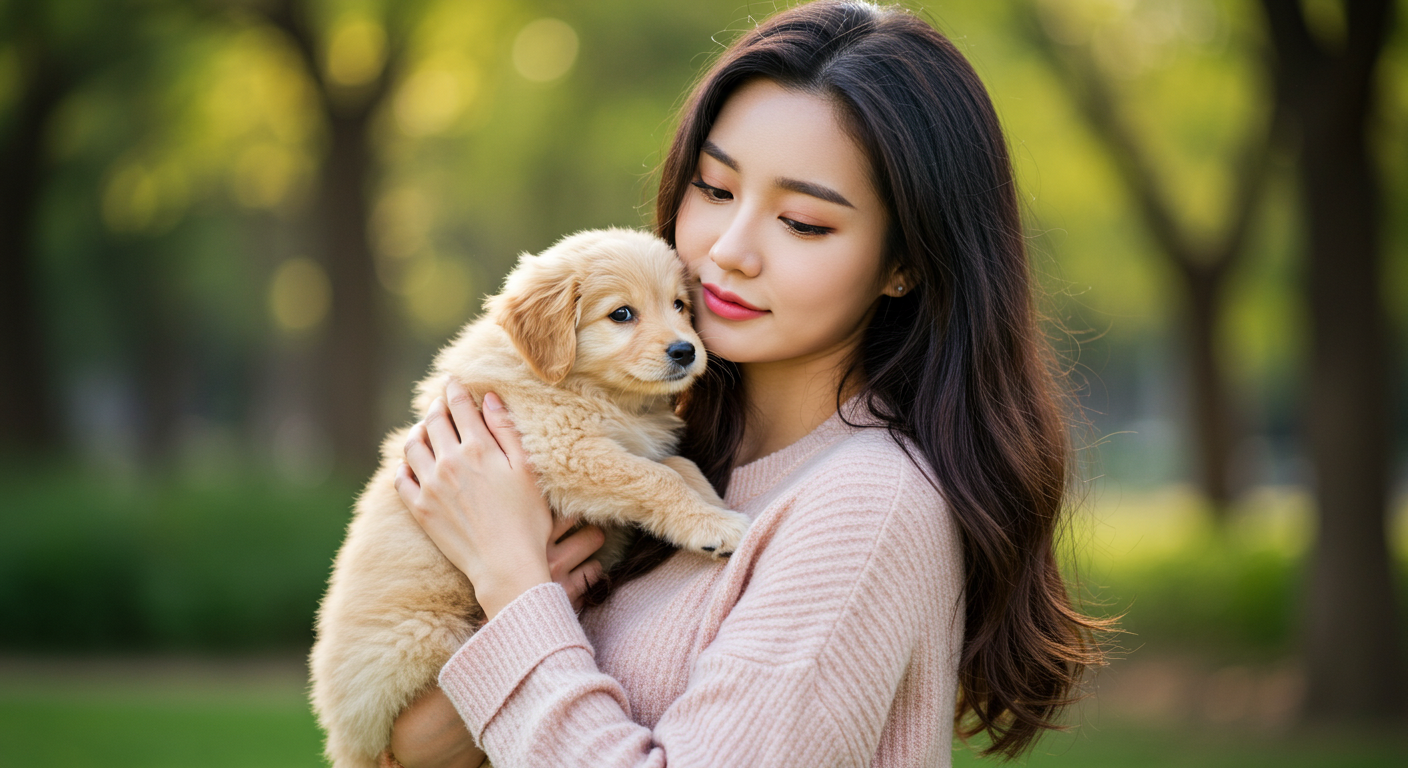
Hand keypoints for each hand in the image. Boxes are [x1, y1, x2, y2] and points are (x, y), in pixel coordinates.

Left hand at [394, 381, 604, 618]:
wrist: (505, 564)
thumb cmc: (527, 520)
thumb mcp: (527, 470)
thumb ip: (506, 431)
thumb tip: (489, 399)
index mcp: (478, 448)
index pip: (460, 406)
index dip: (455, 389)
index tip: (452, 380)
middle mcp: (449, 461)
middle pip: (433, 421)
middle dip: (436, 407)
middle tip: (440, 403)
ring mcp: (430, 486)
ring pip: (412, 445)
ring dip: (417, 431)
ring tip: (424, 429)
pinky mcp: (420, 509)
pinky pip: (401, 478)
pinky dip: (404, 465)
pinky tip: (411, 464)